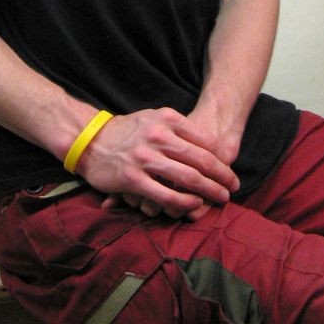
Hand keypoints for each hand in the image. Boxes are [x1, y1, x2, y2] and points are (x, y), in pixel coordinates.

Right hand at [74, 106, 238, 219]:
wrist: (90, 140)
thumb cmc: (127, 130)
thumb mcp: (153, 118)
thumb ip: (178, 128)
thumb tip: (209, 145)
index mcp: (165, 118)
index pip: (203, 140)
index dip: (221, 157)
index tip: (229, 169)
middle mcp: (157, 136)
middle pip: (201, 159)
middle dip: (222, 176)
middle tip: (233, 186)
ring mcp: (145, 158)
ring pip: (187, 178)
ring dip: (209, 190)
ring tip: (220, 198)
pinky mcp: (133, 179)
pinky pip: (166, 195)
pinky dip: (184, 202)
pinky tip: (194, 205)